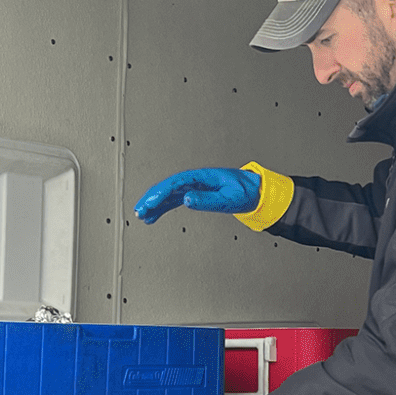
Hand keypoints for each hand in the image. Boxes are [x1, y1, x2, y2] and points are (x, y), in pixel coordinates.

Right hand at [134, 168, 260, 223]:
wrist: (256, 191)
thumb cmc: (246, 192)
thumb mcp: (229, 198)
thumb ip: (208, 200)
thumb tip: (187, 199)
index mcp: (204, 177)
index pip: (177, 182)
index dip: (161, 192)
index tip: (150, 202)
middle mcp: (196, 180)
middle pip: (168, 186)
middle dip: (152, 197)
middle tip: (140, 210)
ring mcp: (194, 187)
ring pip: (168, 194)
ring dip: (154, 204)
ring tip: (141, 216)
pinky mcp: (194, 194)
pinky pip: (174, 200)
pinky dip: (163, 208)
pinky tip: (153, 217)